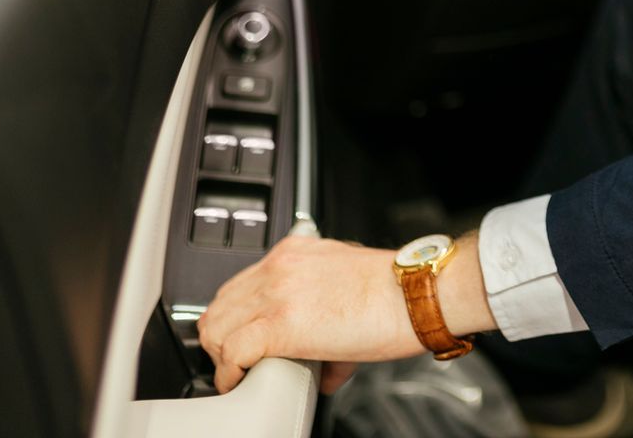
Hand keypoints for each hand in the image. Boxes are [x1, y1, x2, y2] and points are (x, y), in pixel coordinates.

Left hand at [197, 233, 490, 394]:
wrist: (415, 295)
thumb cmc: (395, 291)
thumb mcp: (348, 282)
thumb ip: (324, 310)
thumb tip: (323, 360)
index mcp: (294, 252)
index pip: (239, 283)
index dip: (234, 317)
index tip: (239, 335)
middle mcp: (279, 268)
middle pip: (219, 306)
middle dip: (222, 338)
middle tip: (235, 360)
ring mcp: (276, 294)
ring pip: (217, 329)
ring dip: (223, 357)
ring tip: (237, 374)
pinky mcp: (280, 326)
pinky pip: (232, 353)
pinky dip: (230, 373)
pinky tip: (241, 381)